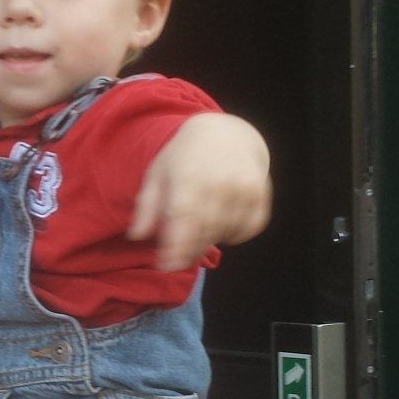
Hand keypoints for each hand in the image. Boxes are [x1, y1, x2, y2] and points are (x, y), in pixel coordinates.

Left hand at [129, 112, 271, 270]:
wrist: (225, 133)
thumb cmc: (183, 157)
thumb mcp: (157, 174)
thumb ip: (147, 206)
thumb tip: (136, 236)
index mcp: (189, 176)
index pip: (184, 218)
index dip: (175, 247)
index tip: (164, 266)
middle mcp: (221, 181)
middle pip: (205, 231)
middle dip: (189, 250)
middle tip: (176, 258)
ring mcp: (245, 188)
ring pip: (227, 232)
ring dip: (210, 241)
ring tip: (197, 232)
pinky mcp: (262, 194)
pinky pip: (249, 228)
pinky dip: (235, 234)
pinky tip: (221, 225)